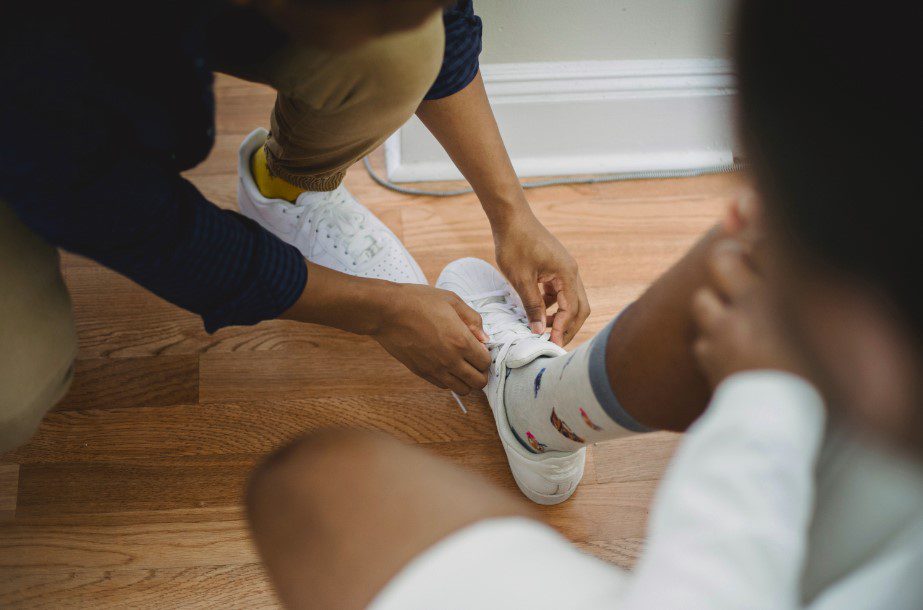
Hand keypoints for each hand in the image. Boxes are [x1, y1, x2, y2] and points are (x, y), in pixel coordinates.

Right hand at [372, 283, 491, 394]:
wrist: (387, 312)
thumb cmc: (418, 301)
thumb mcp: (451, 300)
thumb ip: (473, 319)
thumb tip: (484, 337)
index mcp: (461, 341)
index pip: (486, 362)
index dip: (486, 356)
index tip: (480, 347)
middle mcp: (450, 360)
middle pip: (478, 382)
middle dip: (481, 372)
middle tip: (475, 359)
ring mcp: (435, 369)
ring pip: (463, 390)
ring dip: (467, 380)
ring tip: (463, 366)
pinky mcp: (422, 372)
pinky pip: (444, 386)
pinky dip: (451, 381)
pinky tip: (447, 366)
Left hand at [493, 211, 589, 345]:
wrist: (510, 217)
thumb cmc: (514, 244)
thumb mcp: (521, 279)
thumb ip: (532, 306)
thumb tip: (539, 330)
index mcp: (567, 274)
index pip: (572, 309)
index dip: (562, 329)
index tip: (550, 344)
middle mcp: (571, 272)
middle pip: (579, 307)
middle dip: (568, 327)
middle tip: (553, 344)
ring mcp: (564, 269)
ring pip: (570, 300)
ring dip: (560, 317)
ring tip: (542, 331)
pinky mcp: (555, 267)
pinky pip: (559, 292)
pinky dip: (552, 305)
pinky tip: (537, 312)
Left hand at [691, 238, 805, 387]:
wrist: (787, 419)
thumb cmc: (817, 379)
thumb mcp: (820, 336)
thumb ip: (800, 308)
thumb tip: (794, 287)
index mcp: (785, 291)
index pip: (763, 246)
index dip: (759, 249)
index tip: (762, 257)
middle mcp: (752, 303)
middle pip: (721, 259)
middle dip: (724, 260)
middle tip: (731, 268)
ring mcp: (726, 329)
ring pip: (701, 299)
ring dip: (711, 307)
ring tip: (729, 320)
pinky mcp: (710, 356)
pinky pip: (701, 342)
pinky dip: (711, 347)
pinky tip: (726, 356)